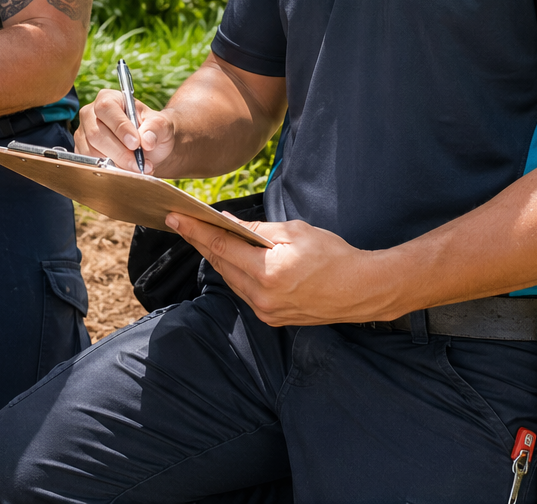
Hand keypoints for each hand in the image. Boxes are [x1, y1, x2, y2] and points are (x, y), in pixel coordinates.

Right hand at [75, 89, 174, 171]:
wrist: (148, 146)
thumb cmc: (152, 130)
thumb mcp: (161, 124)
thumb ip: (156, 128)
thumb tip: (147, 140)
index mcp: (109, 98)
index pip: (106, 109)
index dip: (120, 127)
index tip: (135, 143)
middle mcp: (91, 114)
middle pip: (96, 134)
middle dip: (120, 153)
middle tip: (139, 163)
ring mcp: (83, 133)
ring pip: (91, 152)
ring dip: (116, 164)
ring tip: (137, 167)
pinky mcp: (82, 152)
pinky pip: (90, 164)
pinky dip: (109, 170)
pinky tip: (125, 170)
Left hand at [165, 213, 402, 325]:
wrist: (362, 290)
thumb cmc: (333, 256)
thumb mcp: (294, 232)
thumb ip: (257, 230)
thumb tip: (227, 223)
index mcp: (267, 273)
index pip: (221, 247)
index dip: (195, 230)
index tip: (174, 217)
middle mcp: (262, 297)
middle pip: (221, 264)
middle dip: (200, 242)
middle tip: (181, 222)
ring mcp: (266, 311)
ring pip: (231, 279)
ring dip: (216, 257)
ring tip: (200, 236)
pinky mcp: (272, 318)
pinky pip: (244, 291)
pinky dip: (234, 272)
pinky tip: (228, 257)